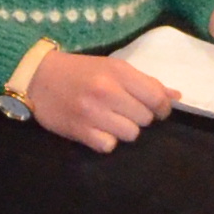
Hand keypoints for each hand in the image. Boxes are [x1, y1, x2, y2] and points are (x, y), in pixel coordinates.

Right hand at [22, 51, 176, 151]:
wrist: (37, 77)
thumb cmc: (80, 71)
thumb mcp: (113, 67)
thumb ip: (146, 82)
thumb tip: (176, 97)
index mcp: (119, 72)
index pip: (157, 97)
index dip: (162, 107)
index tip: (155, 109)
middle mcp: (107, 91)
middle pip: (145, 118)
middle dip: (139, 117)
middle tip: (123, 111)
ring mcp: (93, 112)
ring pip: (131, 134)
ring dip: (123, 130)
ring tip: (110, 120)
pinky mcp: (79, 130)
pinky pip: (109, 146)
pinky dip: (106, 141)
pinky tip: (97, 130)